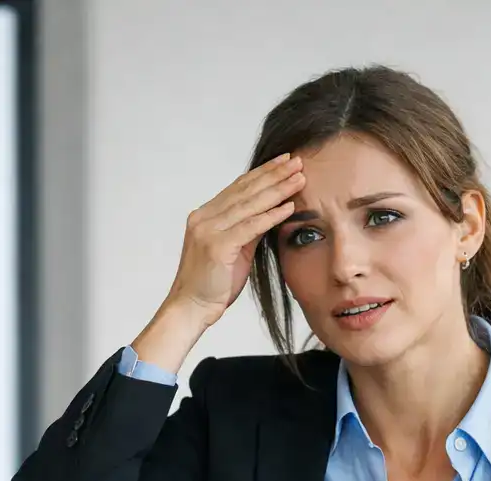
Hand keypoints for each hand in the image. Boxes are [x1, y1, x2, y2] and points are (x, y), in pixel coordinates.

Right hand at [164, 154, 303, 329]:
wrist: (191, 308)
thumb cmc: (211, 284)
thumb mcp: (233, 251)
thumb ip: (248, 230)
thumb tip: (271, 212)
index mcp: (205, 216)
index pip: (238, 187)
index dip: (262, 173)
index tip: (283, 162)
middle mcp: (204, 218)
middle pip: (245, 190)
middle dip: (273, 175)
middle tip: (297, 161)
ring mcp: (208, 230)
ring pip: (249, 205)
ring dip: (277, 190)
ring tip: (299, 179)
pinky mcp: (217, 246)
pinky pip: (250, 227)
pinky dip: (271, 216)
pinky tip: (289, 207)